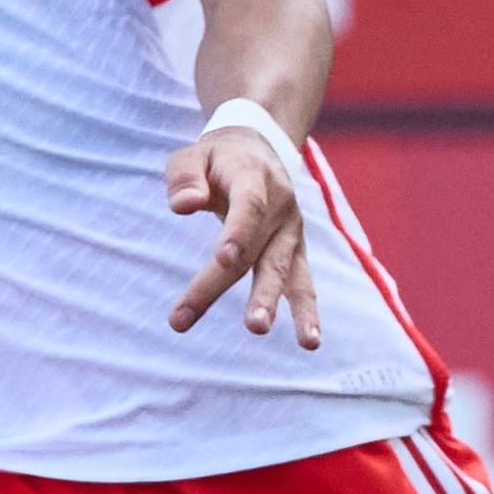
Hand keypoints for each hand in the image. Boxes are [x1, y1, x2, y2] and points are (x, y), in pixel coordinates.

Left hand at [165, 126, 321, 346]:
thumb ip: (185, 177)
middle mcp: (280, 207)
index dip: (238, 232)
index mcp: (254, 178)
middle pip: (262, 253)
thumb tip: (184, 206)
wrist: (257, 151)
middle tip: (253, 327)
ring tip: (272, 333)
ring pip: (285, 272)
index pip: (249, 206)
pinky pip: (302, 283)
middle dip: (256, 292)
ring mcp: (291, 233)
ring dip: (280, 304)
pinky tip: (310, 342)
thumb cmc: (214, 160)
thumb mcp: (192, 155)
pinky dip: (306, 312)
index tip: (223, 259)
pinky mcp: (294, 253)